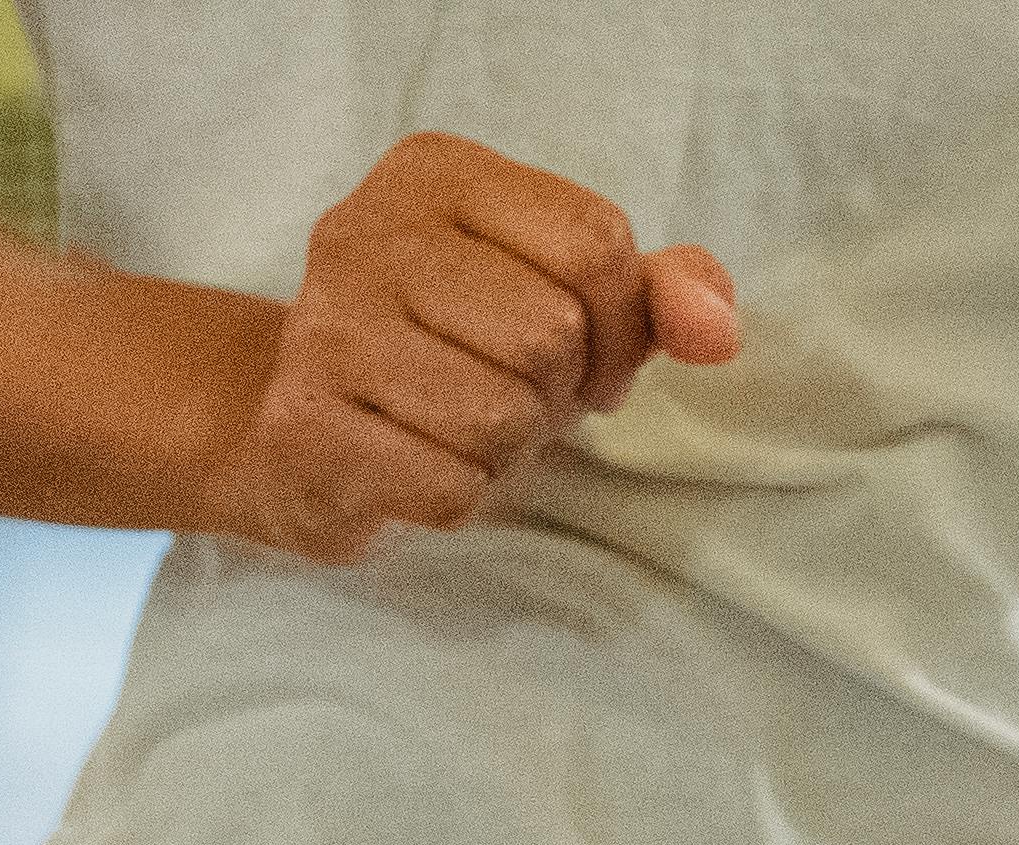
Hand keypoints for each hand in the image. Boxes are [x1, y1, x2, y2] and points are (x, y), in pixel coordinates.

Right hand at [198, 133, 740, 560]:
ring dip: (508, 451)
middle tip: (511, 396)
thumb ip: (657, 294)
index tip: (595, 362)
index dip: (624, 328)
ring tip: (461, 429)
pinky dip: (460, 497)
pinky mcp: (306, 427)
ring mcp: (324, 328)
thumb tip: (718, 332)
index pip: (595, 242)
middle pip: (550, 334)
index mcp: (435, 172)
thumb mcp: (562, 297)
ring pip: (501, 417)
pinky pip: (451, 487)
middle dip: (556, 394)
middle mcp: (366, 231)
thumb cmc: (453, 354)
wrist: (300, 427)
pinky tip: (418, 465)